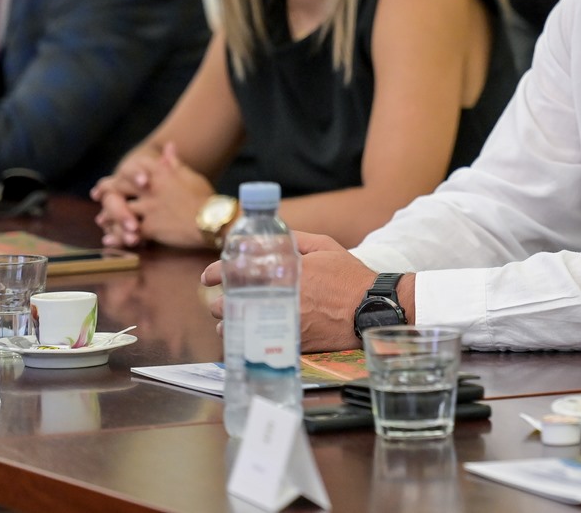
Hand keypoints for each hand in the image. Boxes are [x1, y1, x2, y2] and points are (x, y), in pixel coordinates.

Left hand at [98, 143, 214, 248]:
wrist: (213, 220)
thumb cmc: (205, 197)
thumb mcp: (189, 176)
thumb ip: (174, 162)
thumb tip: (169, 146)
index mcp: (161, 173)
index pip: (133, 170)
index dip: (118, 175)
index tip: (109, 180)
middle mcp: (151, 188)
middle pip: (120, 187)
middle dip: (107, 192)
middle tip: (98, 196)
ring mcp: (149, 208)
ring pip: (121, 210)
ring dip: (110, 216)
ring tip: (102, 221)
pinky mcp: (151, 227)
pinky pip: (129, 232)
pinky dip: (118, 237)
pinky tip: (110, 240)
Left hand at [201, 231, 382, 351]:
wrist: (371, 309)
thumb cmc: (349, 276)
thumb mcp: (324, 246)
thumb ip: (293, 239)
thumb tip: (269, 236)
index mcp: (283, 271)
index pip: (236, 271)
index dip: (216, 273)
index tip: (208, 277)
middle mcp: (279, 298)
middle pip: (230, 304)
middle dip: (220, 303)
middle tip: (221, 300)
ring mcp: (284, 323)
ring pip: (240, 328)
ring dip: (231, 324)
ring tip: (232, 321)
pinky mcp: (291, 343)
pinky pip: (258, 344)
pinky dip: (249, 340)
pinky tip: (249, 336)